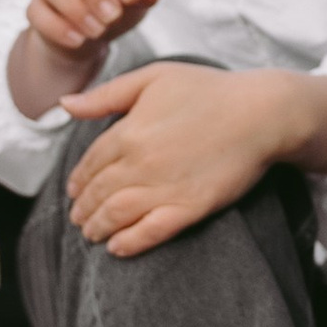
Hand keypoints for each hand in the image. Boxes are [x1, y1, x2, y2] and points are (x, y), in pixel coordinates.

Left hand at [62, 60, 326, 260]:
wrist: (261, 113)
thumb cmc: (209, 90)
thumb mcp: (153, 78)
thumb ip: (105, 95)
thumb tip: (65, 104)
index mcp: (128, 131)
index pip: (91, 163)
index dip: (78, 180)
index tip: (74, 190)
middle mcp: (140, 163)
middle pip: (99, 193)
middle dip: (83, 208)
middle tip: (78, 218)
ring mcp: (164, 188)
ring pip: (116, 215)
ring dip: (98, 227)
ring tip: (91, 234)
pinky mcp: (190, 208)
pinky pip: (150, 232)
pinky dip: (129, 243)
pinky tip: (117, 247)